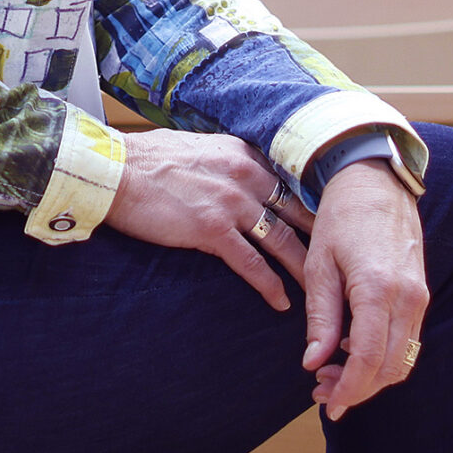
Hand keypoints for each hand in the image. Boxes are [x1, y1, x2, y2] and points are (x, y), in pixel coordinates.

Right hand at [103, 129, 312, 311]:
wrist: (114, 171)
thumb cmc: (148, 160)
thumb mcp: (200, 149)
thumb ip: (228, 163)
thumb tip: (244, 177)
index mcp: (243, 154)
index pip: (290, 184)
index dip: (311, 210)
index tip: (328, 230)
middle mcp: (245, 175)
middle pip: (296, 213)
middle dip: (320, 241)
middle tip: (338, 265)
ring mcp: (230, 203)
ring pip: (282, 241)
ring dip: (303, 270)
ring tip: (320, 293)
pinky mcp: (212, 229)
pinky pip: (251, 264)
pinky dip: (270, 285)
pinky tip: (281, 303)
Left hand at [302, 159, 427, 419]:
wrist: (375, 181)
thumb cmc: (340, 217)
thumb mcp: (319, 264)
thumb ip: (321, 317)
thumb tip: (313, 362)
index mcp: (378, 289)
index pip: (370, 359)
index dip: (350, 388)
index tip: (328, 404)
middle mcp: (407, 298)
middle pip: (391, 367)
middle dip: (358, 389)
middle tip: (322, 393)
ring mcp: (418, 297)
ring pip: (403, 358)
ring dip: (371, 376)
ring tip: (331, 374)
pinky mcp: (419, 293)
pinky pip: (406, 339)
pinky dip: (383, 355)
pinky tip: (351, 349)